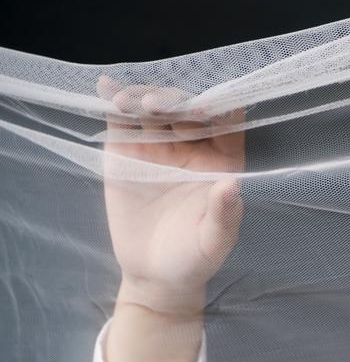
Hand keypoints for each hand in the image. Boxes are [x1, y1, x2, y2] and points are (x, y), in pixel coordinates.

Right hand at [97, 75, 245, 313]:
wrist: (154, 273)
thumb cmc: (195, 257)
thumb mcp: (213, 241)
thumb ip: (224, 215)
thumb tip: (232, 185)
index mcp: (222, 161)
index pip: (227, 125)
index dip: (220, 110)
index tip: (208, 108)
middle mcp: (192, 146)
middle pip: (187, 110)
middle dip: (175, 102)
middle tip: (157, 106)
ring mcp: (158, 145)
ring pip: (153, 109)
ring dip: (142, 97)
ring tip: (129, 102)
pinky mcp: (126, 150)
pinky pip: (121, 121)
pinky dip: (113, 102)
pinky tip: (106, 88)